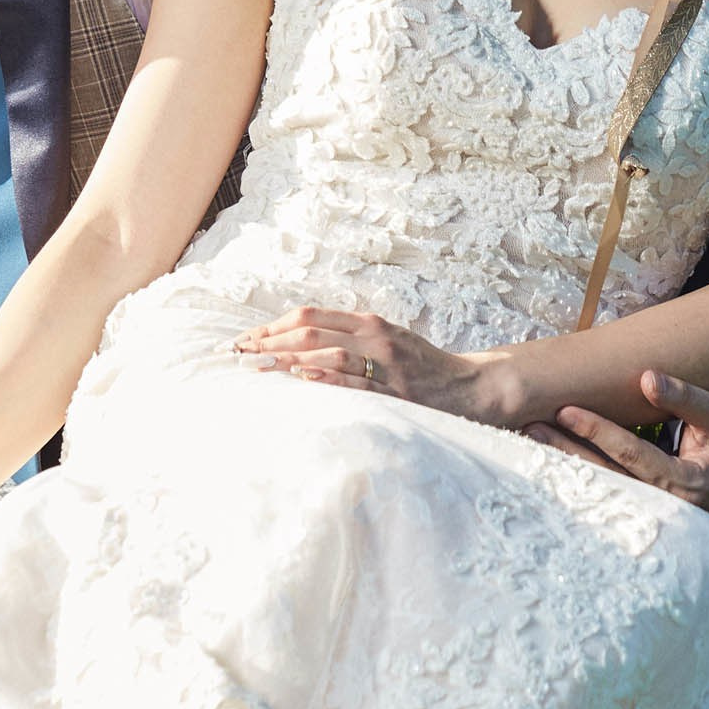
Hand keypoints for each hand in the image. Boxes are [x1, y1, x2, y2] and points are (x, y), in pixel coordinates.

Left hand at [231, 306, 503, 421]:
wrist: (470, 386)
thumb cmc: (421, 364)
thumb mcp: (386, 339)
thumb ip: (349, 337)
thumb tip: (298, 344)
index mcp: (368, 322)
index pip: (310, 316)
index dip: (274, 325)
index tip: (245, 338)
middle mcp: (374, 337)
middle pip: (311, 333)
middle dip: (270, 341)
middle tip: (238, 352)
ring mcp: (386, 365)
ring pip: (328, 355)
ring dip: (288, 359)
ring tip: (257, 365)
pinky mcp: (396, 392)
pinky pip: (356, 384)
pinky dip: (326, 379)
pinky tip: (301, 378)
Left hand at [521, 369, 708, 516]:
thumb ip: (686, 398)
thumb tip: (647, 378)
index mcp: (686, 482)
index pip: (634, 455)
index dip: (599, 432)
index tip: (566, 410)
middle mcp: (662, 504)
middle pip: (605, 475)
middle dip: (567, 450)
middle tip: (532, 426)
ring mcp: (645, 510)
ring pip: (597, 486)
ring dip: (562, 462)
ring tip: (530, 436)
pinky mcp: (632, 507)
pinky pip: (598, 488)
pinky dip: (571, 471)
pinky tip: (545, 453)